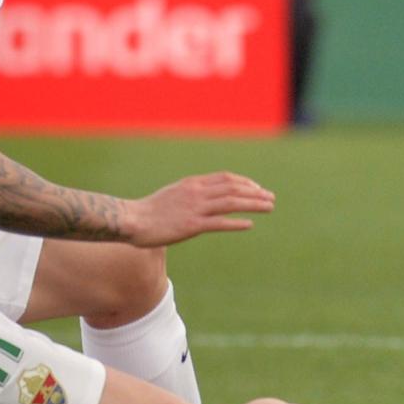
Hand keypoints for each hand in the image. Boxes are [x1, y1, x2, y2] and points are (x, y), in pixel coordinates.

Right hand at [120, 173, 274, 246]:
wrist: (132, 220)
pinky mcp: (191, 225)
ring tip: (269, 207)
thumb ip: (190, 194)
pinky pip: (219, 223)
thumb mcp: (173, 195)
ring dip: (253, 204)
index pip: (226, 178)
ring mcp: (195, 209)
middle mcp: (197, 192)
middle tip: (271, 198)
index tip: (257, 188)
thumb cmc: (149, 211)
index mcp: (193, 184)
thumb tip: (204, 197)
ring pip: (231, 202)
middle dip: (255, 192)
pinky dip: (236, 222)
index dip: (245, 182)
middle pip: (233, 188)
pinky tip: (249, 224)